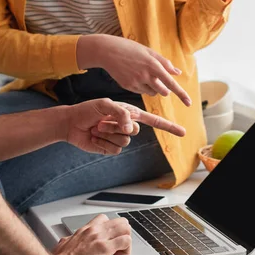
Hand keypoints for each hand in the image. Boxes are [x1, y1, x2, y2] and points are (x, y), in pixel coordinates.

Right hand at [52, 214, 131, 254]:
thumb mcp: (63, 244)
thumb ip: (68, 240)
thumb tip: (65, 242)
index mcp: (85, 229)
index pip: (104, 218)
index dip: (111, 227)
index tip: (110, 237)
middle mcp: (94, 230)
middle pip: (118, 220)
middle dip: (122, 231)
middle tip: (119, 243)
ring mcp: (100, 237)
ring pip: (125, 227)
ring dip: (126, 238)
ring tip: (120, 249)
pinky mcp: (105, 248)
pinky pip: (125, 241)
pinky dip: (126, 248)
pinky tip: (119, 254)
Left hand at [65, 98, 185, 154]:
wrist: (71, 123)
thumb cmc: (87, 110)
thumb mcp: (105, 105)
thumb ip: (121, 114)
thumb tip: (131, 129)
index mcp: (129, 113)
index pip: (153, 121)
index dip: (168, 127)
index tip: (183, 132)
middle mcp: (127, 126)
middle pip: (136, 131)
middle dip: (117, 126)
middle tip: (102, 121)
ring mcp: (119, 138)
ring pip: (125, 142)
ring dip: (107, 134)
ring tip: (96, 127)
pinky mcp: (110, 148)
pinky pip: (114, 150)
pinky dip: (103, 143)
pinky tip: (94, 137)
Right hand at [77, 34, 191, 105]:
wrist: (108, 51)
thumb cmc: (131, 48)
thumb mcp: (149, 52)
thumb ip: (164, 63)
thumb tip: (178, 73)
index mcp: (154, 65)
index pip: (172, 83)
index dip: (181, 94)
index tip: (189, 103)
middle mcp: (146, 75)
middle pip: (164, 91)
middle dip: (165, 89)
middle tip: (158, 80)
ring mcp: (136, 82)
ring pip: (152, 93)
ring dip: (154, 88)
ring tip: (144, 75)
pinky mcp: (128, 86)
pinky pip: (141, 92)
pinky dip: (142, 87)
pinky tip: (134, 76)